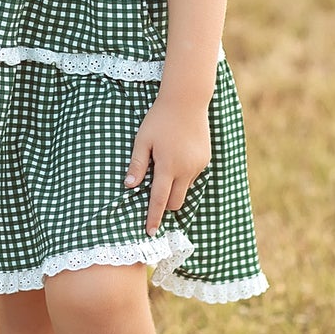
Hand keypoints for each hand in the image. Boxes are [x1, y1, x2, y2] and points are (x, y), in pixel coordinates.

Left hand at [126, 92, 210, 235]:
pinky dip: (183, 175)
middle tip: (153, 194)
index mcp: (168, 166)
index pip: (159, 200)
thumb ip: (137, 164)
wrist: (187, 101)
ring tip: (165, 164)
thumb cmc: (159, 119)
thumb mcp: (142, 139)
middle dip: (165, 204)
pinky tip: (177, 156)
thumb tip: (129, 186)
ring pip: (185, 189)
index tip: (150, 232)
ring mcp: (198, 165)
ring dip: (174, 186)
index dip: (154, 217)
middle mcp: (186, 169)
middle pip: (176, 201)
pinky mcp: (205, 159)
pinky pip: (193, 176)